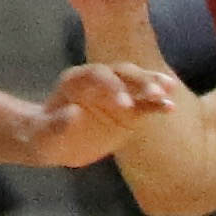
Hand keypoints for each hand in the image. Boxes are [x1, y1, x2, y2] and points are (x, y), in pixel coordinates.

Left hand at [26, 58, 188, 168]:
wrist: (56, 143)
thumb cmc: (45, 137)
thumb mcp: (44, 135)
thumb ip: (56, 125)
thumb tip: (73, 115)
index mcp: (76, 80)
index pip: (98, 76)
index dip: (112, 87)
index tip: (124, 106)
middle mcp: (99, 82)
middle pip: (122, 73)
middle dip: (138, 81)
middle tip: (154, 93)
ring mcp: (116, 94)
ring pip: (137, 83)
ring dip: (153, 85)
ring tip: (169, 92)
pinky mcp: (129, 112)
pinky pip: (145, 106)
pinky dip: (158, 105)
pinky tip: (171, 108)